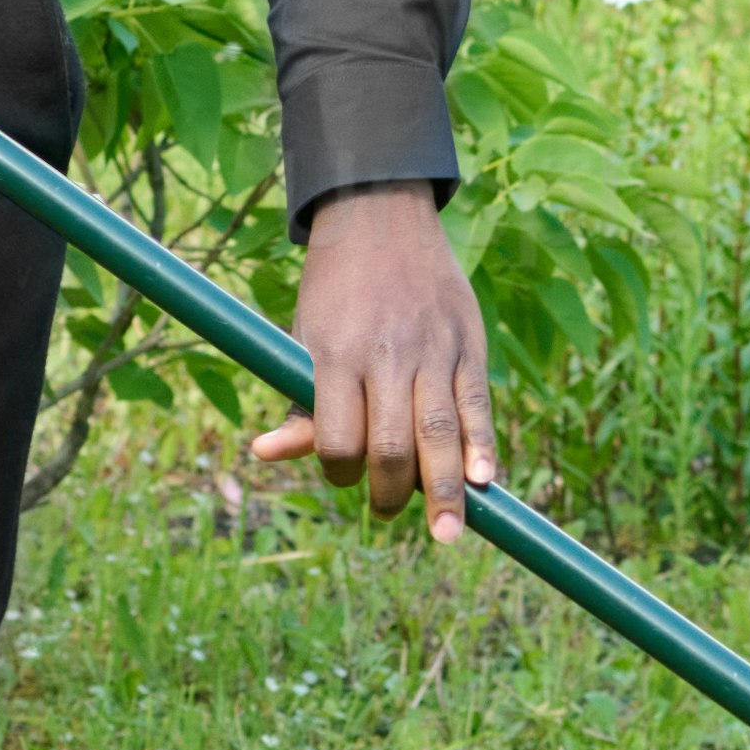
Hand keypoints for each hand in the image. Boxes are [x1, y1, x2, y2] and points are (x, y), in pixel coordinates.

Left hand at [258, 186, 495, 541]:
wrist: (380, 215)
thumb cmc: (335, 290)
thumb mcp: (305, 336)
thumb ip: (300, 400)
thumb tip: (265, 453)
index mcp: (336, 355)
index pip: (339, 440)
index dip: (340, 472)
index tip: (343, 476)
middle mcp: (387, 354)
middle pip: (394, 446)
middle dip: (393, 495)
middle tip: (388, 513)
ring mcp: (432, 348)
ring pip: (441, 433)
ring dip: (445, 492)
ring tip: (447, 533)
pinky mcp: (467, 342)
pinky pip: (477, 404)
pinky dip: (482, 445)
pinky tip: (485, 481)